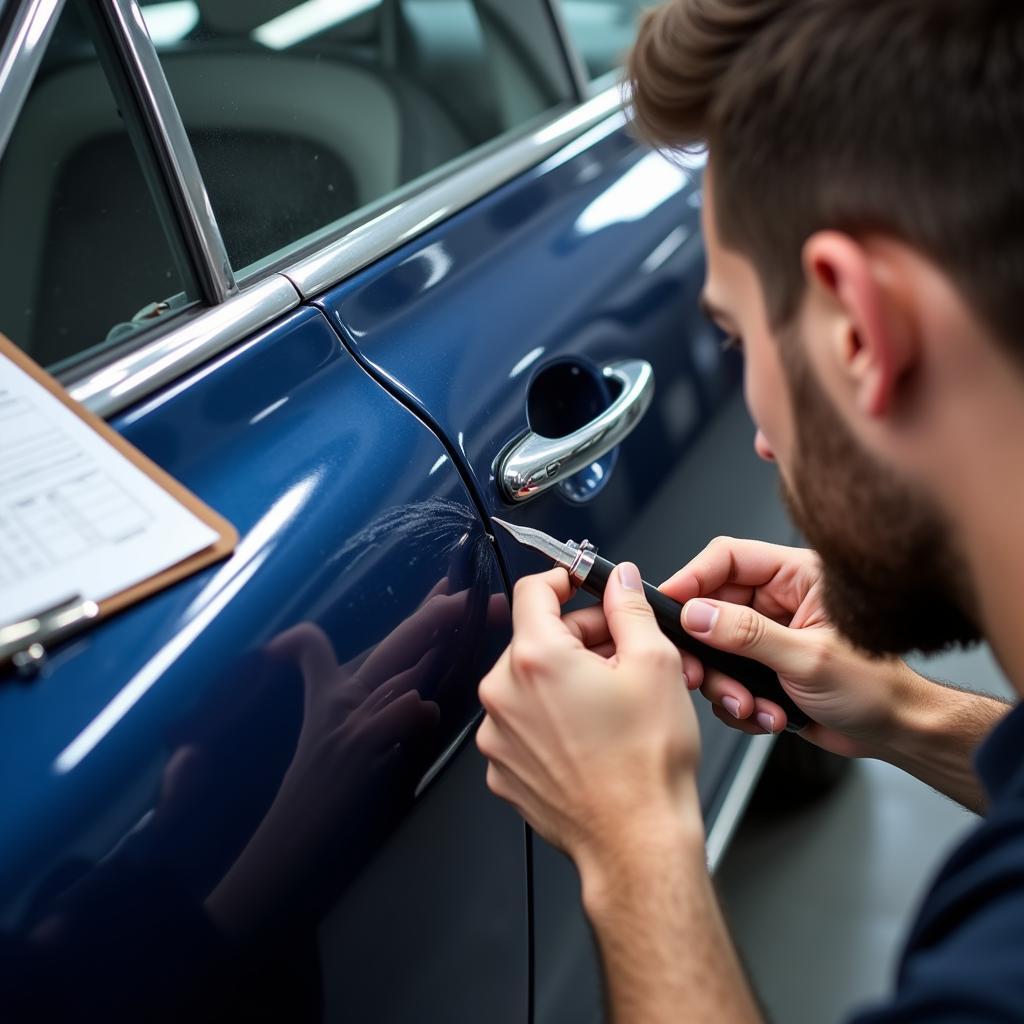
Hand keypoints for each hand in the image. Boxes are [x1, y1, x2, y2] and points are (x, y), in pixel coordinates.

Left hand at [476, 565, 702, 871]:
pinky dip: (551, 719)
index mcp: (535, 659)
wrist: (636, 844)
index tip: (580, 585)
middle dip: (577, 638)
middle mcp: (503, 694)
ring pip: (529, 683)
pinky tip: (591, 734)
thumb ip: (629, 608)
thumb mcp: (655, 664)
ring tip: (611, 700)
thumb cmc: (646, 766)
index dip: (562, 580)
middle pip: (534, 639)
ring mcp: (498, 736)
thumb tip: (619, 582)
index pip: (532, 591)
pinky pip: (523, 724)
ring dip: (565, 679)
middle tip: (620, 651)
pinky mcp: (502, 769)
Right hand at [661, 538, 916, 756]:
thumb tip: (698, 614)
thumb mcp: (808, 659)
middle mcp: (780, 600)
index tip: (668, 603)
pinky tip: (765, 714)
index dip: (693, 577)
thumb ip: (748, 635)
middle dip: (706, 649)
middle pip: (712, 606)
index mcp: (797, 577)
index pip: (728, 558)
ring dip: (725, 683)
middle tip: (698, 674)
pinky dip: (738, 701)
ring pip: (715, 647)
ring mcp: (769, 634)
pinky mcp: (763, 666)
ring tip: (749, 706)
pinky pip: (727, 675)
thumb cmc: (878, 689)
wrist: (896, 733)